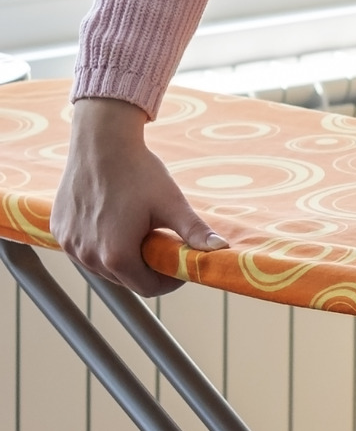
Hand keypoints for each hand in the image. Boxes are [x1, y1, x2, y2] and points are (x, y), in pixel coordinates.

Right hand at [51, 97, 226, 297]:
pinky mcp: (58, 231)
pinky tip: (113, 221)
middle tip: (160, 241)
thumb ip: (194, 232)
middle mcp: (87, 256)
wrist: (101, 142)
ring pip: (103, 267)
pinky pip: (84, 249)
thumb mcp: (172, 204)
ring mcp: (69, 244)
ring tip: (137, 229)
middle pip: (125, 279)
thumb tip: (221, 250)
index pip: (148, 288)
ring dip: (123, 257)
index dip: (169, 280)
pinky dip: (100, 244)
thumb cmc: (138, 171)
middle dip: (146, 266)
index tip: (178, 262)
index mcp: (116, 255)